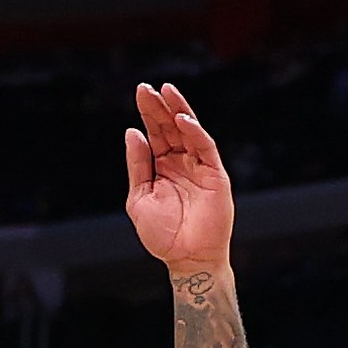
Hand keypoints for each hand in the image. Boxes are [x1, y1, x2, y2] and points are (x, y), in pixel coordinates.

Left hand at [124, 83, 234, 275]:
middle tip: (147, 88)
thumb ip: (138, 165)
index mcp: (162, 167)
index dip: (148, 113)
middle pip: (170, 127)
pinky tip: (182, 120)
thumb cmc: (162, 235)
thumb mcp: (139, 197)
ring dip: (178, 110)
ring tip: (166, 91)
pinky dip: (195, 132)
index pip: (155, 133)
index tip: (141, 91)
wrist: (185, 259)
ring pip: (189, 130)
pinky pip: (206, 147)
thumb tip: (132, 133)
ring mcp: (199, 166)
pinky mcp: (215, 174)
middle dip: (160, 107)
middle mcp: (181, 162)